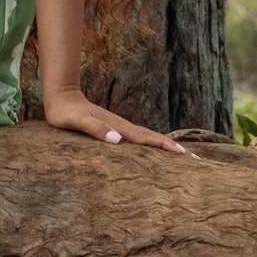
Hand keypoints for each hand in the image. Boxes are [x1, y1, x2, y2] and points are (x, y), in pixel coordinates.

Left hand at [42, 88, 189, 153]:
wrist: (60, 96)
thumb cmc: (65, 112)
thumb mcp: (77, 121)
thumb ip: (95, 128)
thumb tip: (118, 140)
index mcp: (119, 127)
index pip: (148, 139)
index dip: (166, 147)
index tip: (185, 155)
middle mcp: (123, 127)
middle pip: (154, 139)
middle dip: (175, 149)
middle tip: (196, 160)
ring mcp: (120, 128)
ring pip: (148, 139)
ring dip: (166, 148)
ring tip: (184, 158)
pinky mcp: (114, 130)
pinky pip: (139, 141)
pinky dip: (152, 147)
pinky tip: (155, 154)